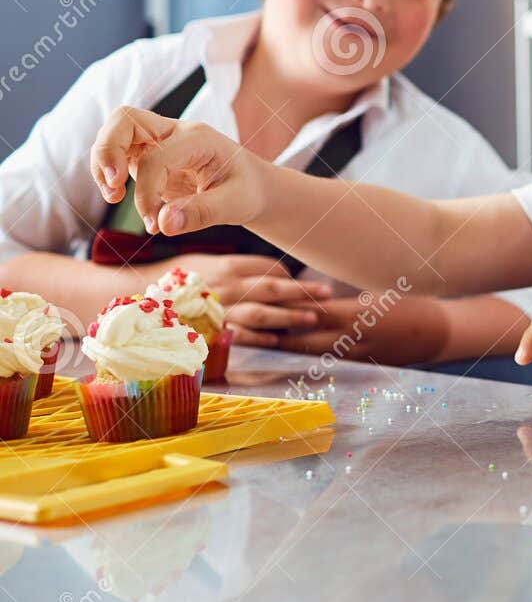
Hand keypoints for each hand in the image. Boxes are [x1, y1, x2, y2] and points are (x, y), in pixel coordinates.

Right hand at [91, 108, 269, 235]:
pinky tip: (117, 195)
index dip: (147, 192)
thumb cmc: (248, 191)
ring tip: (113, 197)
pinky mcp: (147, 154)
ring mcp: (158, 140)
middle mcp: (175, 132)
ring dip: (102, 163)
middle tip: (113, 190)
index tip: (155, 222)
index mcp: (199, 139)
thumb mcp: (237, 205)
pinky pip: (115, 152)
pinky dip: (107, 171)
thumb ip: (203, 213)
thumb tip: (164, 224)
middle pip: (125, 119)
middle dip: (107, 151)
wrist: (254, 186)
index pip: (156, 158)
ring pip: (114, 132)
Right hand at [136, 253, 332, 346]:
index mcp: (223, 265)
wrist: (133, 302)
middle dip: (302, 292)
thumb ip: (234, 267)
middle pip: (271, 288)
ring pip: (262, 313)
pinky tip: (281, 338)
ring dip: (291, 316)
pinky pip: (241, 335)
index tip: (302, 280)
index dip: (288, 274)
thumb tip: (275, 273)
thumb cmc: (173, 281)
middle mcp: (223, 286)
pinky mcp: (209, 331)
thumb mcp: (202, 263)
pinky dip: (263, 336)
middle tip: (328, 293)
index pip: (266, 267)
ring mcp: (217, 310)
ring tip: (314, 318)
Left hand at [269, 295, 450, 365]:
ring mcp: (355, 357)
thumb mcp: (373, 299)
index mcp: (355, 315)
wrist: (437, 332)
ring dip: (287, 351)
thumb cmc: (406, 306)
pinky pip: (327, 364)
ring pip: (312, 356)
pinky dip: (309, 360)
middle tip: (247, 331)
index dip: (284, 310)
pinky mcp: (360, 367)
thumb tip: (307, 306)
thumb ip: (340, 306)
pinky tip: (293, 358)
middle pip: (303, 340)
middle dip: (275, 336)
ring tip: (262, 346)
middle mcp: (351, 339)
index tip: (259, 306)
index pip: (310, 313)